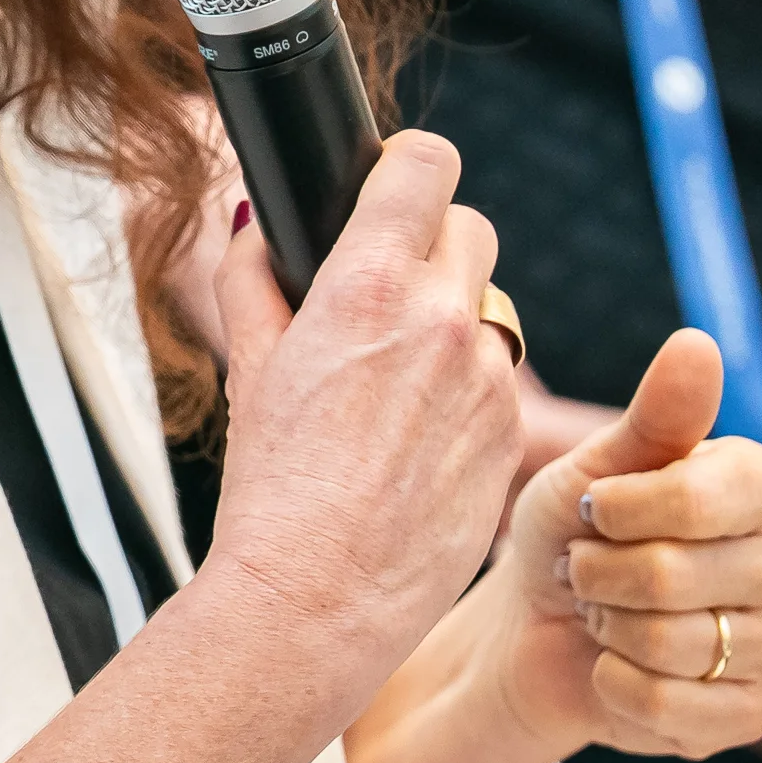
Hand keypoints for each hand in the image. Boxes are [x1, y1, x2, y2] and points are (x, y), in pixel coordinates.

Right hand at [203, 132, 521, 679]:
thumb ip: (253, 279)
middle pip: (470, 226)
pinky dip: (465, 393)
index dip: (407, 168)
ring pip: (488, 310)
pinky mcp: (512, 435)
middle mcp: (443, 320)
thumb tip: (253, 225)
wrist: (318, 598)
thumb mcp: (249, 369)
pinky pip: (497, 383)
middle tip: (387, 288)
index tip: (390, 186)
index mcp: (370, 285)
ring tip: (394, 387)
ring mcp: (488, 380)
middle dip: (432, 243)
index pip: (426, 164)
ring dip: (451, 325)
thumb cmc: (274, 492)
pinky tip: (415, 441)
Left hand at [493, 331, 761, 758]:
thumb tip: (697, 344)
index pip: (695, 497)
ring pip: (670, 644)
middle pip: (673, 576)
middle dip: (599, 573)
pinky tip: (612, 666)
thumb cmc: (578, 532)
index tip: (594, 507)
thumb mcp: (597, 466)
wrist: (541, 626)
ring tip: (602, 612)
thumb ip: (654, 416)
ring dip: (605, 627)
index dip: (618, 507)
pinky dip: (615, 684)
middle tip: (588, 568)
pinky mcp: (752, 713)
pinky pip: (670, 706)